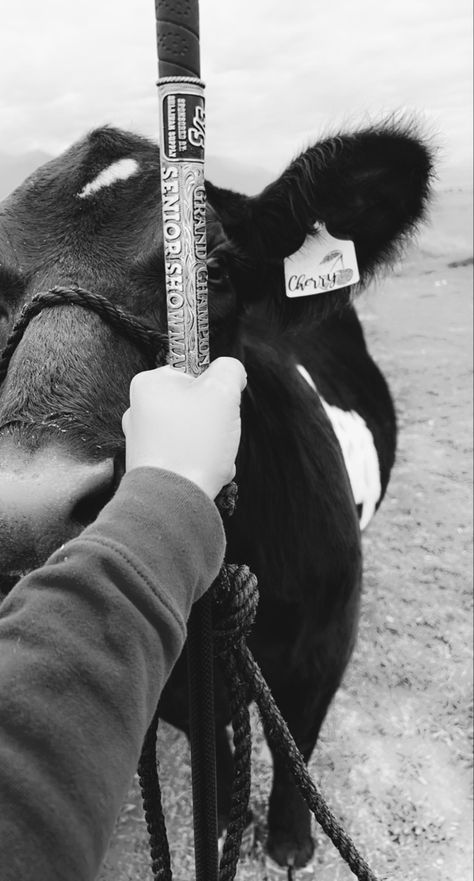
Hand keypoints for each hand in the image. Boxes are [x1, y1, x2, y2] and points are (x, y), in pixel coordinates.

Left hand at [122, 358, 246, 498]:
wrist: (173, 500)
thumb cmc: (193, 444)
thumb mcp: (222, 392)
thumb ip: (229, 370)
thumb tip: (232, 370)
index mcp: (149, 383)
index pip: (193, 372)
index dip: (214, 387)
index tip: (220, 403)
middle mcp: (139, 409)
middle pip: (195, 403)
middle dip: (216, 420)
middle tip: (218, 432)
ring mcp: (143, 439)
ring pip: (194, 431)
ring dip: (212, 443)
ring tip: (213, 457)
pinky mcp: (151, 464)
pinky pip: (186, 454)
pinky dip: (201, 462)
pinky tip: (206, 471)